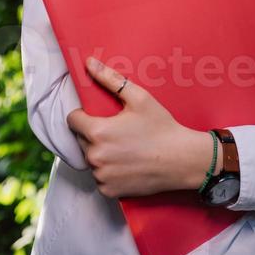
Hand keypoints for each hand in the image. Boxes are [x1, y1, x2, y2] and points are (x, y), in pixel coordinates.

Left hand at [66, 57, 206, 198]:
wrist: (181, 160)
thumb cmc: (161, 127)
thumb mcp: (138, 97)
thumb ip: (110, 79)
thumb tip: (89, 63)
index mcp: (98, 132)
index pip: (72, 120)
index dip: (84, 115)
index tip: (100, 116)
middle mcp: (95, 157)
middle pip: (81, 140)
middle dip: (93, 134)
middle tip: (117, 131)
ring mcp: (101, 176)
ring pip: (90, 159)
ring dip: (100, 153)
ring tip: (123, 147)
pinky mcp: (109, 192)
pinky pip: (99, 178)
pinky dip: (108, 171)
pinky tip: (126, 163)